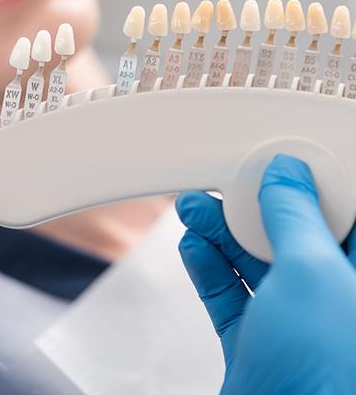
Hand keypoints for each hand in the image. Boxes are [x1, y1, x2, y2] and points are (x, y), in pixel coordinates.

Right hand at [176, 154, 355, 393]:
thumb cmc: (328, 377)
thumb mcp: (313, 275)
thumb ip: (295, 217)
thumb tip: (285, 175)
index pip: (345, 211)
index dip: (312, 181)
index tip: (280, 160)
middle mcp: (335, 301)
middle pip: (292, 232)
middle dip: (253, 204)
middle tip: (225, 182)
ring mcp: (296, 324)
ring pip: (256, 261)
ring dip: (221, 231)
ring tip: (193, 208)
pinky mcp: (259, 343)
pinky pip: (231, 293)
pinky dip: (209, 267)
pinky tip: (194, 245)